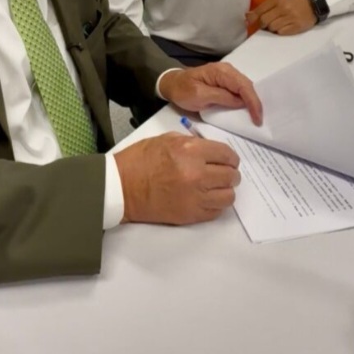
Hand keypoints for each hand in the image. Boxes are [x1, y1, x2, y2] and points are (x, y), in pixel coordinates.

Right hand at [114, 132, 240, 223]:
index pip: (226, 154)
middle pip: (231, 176)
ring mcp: (195, 197)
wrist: (122, 187)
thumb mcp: (167, 139)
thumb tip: (211, 150)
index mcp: (190, 151)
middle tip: (223, 172)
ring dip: (225, 190)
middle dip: (230, 173)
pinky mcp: (191, 215)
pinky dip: (215, 204)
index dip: (231, 157)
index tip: (229, 159)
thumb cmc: (140, 159)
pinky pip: (216, 212)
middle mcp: (197, 174)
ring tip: (216, 187)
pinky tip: (207, 198)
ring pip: (228, 196)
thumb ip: (193, 143)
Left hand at [159, 63, 261, 125]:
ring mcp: (227, 75)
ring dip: (252, 102)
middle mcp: (227, 70)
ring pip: (245, 88)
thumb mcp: (199, 96)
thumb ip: (221, 97)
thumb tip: (240, 102)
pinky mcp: (225, 82)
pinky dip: (245, 100)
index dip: (253, 102)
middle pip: (247, 86)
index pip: (243, 86)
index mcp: (221, 72)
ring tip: (256, 117)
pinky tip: (248, 110)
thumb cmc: (183, 90)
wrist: (172, 84)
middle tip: (259, 120)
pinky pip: (239, 90)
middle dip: (255, 103)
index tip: (257, 118)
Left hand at [245, 0, 315, 35]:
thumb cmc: (291, 3)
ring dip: (272, 29)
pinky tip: (284, 27)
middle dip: (263, 25)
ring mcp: (291, 17)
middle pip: (264, 21)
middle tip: (266, 24)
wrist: (312, 5)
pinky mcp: (297, 26)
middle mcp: (284, 7)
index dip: (253, 18)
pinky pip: (282, 33)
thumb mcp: (277, 1)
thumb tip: (247, 16)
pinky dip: (280, 32)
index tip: (250, 22)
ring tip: (277, 25)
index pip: (260, 11)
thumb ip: (262, 8)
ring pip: (272, 28)